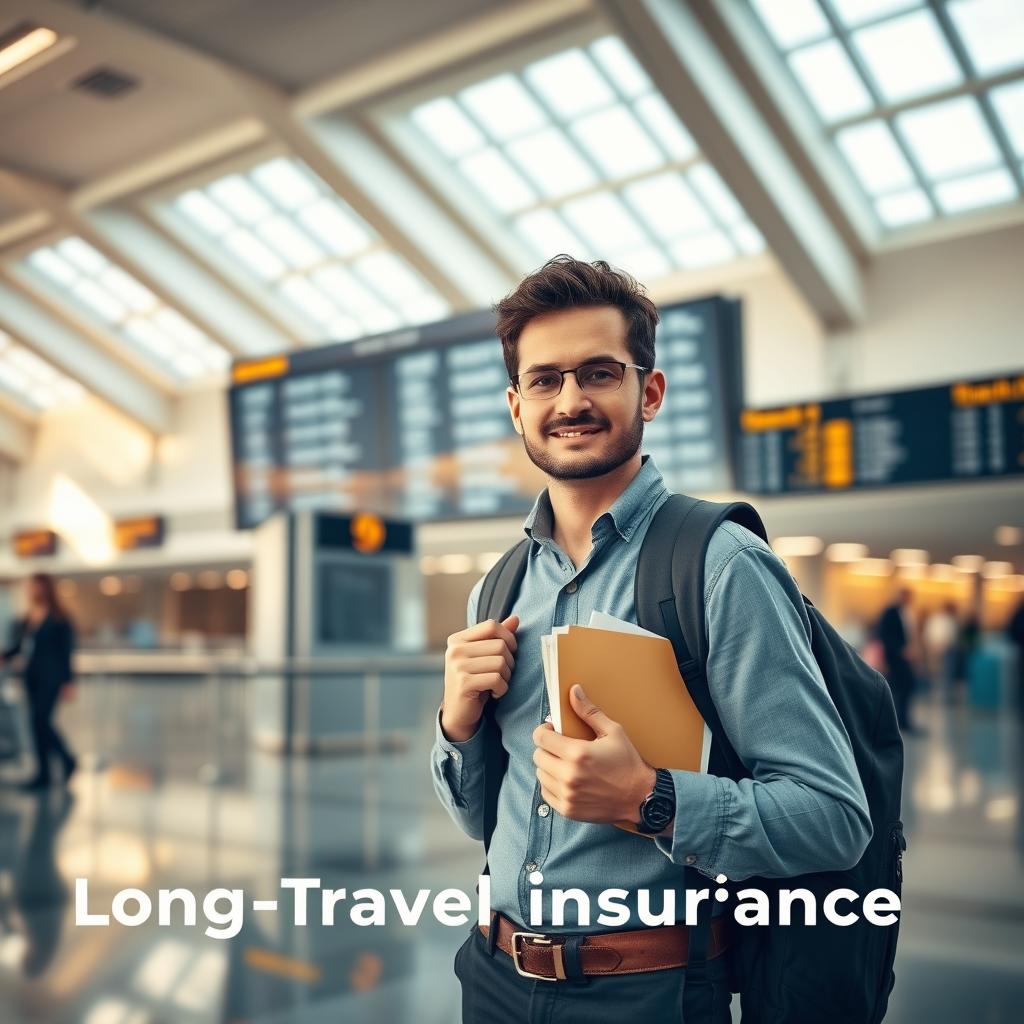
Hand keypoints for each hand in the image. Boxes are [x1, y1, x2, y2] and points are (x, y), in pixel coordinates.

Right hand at [440, 615, 518, 741]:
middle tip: (502, 674)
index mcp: (458, 639)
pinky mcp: (464, 683)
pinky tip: (494, 693)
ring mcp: (457, 666)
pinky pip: (497, 679)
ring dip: (506, 676)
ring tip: (497, 684)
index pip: (492, 625)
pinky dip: (502, 688)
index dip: (508, 638)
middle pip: (500, 645)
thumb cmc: (475, 680)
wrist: (459, 713)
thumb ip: (498, 637)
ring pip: (500, 662)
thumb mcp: (484, 656)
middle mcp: (455, 650)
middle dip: (509, 662)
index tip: (509, 652)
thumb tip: (515, 618)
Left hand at [532, 684, 655, 823]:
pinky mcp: (568, 810)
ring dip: (548, 766)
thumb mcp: (613, 732)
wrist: (641, 798)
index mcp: (577, 754)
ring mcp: (567, 795)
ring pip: (540, 775)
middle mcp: (568, 776)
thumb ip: (589, 712)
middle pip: (538, 756)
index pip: (541, 738)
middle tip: (560, 746)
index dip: (544, 731)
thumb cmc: (628, 762)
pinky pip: (546, 793)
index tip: (553, 730)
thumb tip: (573, 691)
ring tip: (564, 763)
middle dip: (546, 748)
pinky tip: (566, 779)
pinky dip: (552, 784)